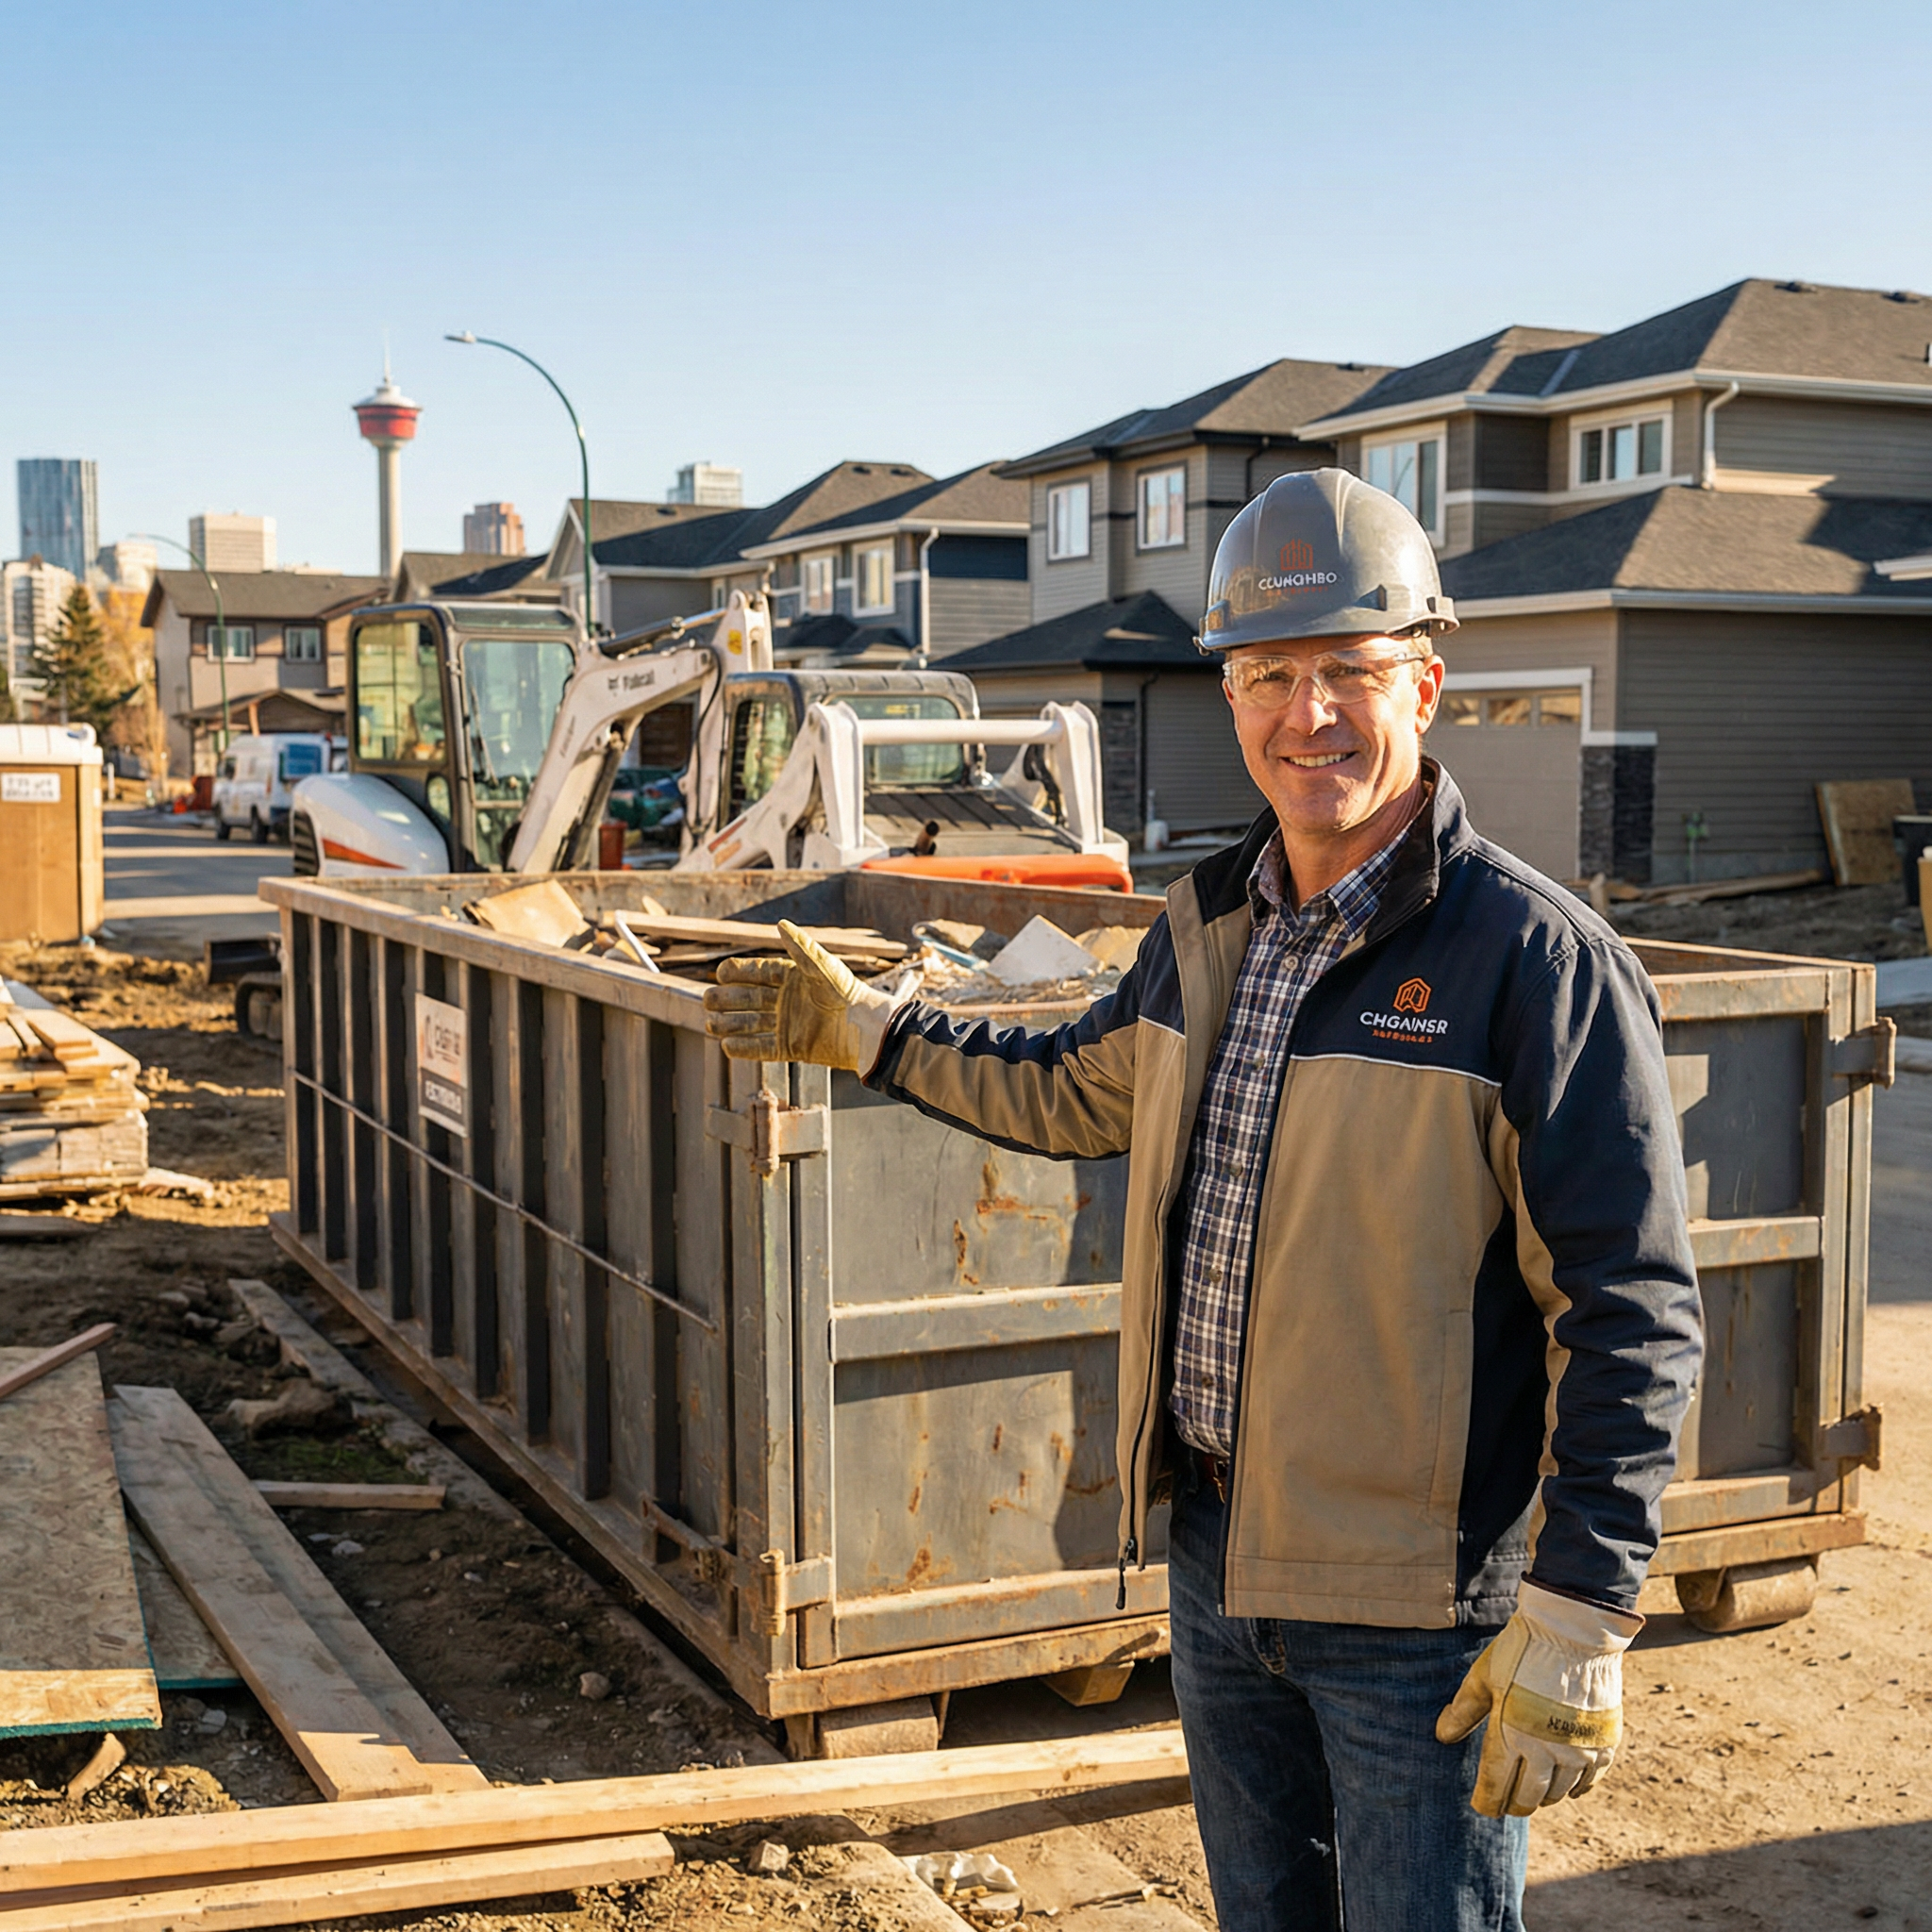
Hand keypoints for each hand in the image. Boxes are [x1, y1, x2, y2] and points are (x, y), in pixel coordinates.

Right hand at [702, 920, 905, 1072]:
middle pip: (749, 998)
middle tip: (708, 1000)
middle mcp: (787, 1000)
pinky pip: (763, 1048)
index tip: (720, 973)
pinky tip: (726, 1046)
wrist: (865, 1029)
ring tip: (710, 1024)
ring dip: (730, 1024)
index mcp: (793, 977)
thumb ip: (801, 948)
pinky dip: (745, 1048)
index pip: (758, 972)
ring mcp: (788, 1024)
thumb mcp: (823, 967)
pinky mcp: (791, 1048)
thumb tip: (780, 924)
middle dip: (727, 999)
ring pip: (751, 1023)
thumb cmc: (847, 993)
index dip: (738, 972)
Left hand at [1434, 1579, 1639, 1816]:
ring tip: (1532, 1790)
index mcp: (1510, 1734)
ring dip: (1542, 1795)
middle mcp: (1545, 1751)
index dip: (1487, 1802)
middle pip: (1528, 1797)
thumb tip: (1442, 1736)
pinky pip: (1587, 1783)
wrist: (1573, 1631)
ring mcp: (1578, 1751)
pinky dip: (1573, 1788)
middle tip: (1507, 1804)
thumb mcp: (1483, 1677)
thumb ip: (1463, 1711)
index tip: (1482, 1807)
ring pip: (1557, 1793)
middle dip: (1514, 1804)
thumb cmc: (1521, 1651)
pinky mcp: (1604, 1745)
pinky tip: (1564, 1783)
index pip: (1496, 1786)